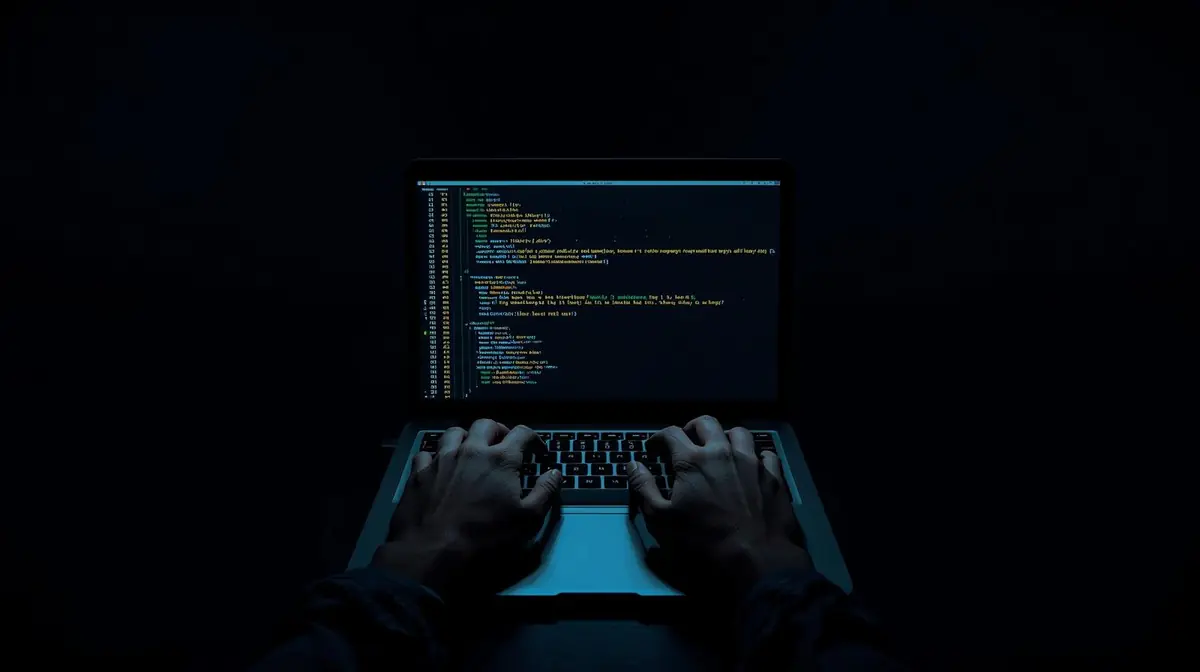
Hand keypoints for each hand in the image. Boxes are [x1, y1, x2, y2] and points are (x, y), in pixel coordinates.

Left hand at [374, 419, 561, 597]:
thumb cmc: (486, 535)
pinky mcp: (419, 472)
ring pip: (454, 432)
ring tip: (470, 449)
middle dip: (498, 431)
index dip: (534, 439)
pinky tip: (439, 466)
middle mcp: (471, 449)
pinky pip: (427, 453)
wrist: (434, 549)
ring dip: (466, 437)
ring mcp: (442, 458)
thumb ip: (545, 492)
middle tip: (503, 445)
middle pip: (486, 424)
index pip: (523, 432)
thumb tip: (555, 473)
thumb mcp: (527, 519)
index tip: (537, 452)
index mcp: (501, 459)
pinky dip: (435, 456)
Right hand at [630, 415, 810, 599]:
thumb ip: (644, 488)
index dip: (658, 437)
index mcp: (692, 460)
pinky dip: (757, 456)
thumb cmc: (703, 538)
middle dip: (692, 428)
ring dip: (726, 436)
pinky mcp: (773, 475)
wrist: (755, 554)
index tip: (654, 447)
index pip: (671, 433)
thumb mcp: (662, 518)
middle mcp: (722, 452)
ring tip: (721, 448)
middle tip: (687, 440)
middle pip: (707, 423)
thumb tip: (633, 465)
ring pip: (739, 433)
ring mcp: (751, 461)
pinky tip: (752, 466)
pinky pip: (766, 454)